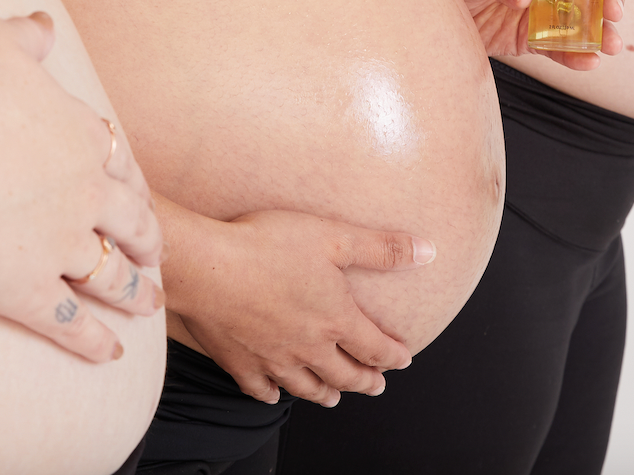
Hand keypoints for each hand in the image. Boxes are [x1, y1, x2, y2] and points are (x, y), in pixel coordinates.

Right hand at [0, 12, 164, 362]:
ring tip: (148, 307)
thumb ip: (26, 36)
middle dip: (148, 242)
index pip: (120, 162)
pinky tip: (109, 354)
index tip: (139, 195)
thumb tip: (44, 22)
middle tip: (159, 258)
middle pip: (131, 223)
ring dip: (133, 293)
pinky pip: (70, 321)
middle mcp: (86, 194)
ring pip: (111, 275)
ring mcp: (62, 246)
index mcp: (82, 137)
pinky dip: (91, 341)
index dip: (131, 182)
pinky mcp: (30, 291)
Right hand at [164, 204, 433, 406]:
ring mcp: (273, 359)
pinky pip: (261, 388)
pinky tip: (275, 393)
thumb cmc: (267, 247)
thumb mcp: (333, 237)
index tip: (402, 359)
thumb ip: (381, 248)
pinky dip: (273, 394)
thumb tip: (427, 252)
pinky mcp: (239, 363)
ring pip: (307, 387)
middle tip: (375, 385)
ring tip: (333, 397)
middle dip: (365, 381)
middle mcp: (309, 347)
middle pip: (345, 375)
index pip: (375, 347)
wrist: (206, 268)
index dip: (393, 355)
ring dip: (325, 393)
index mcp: (336, 319)